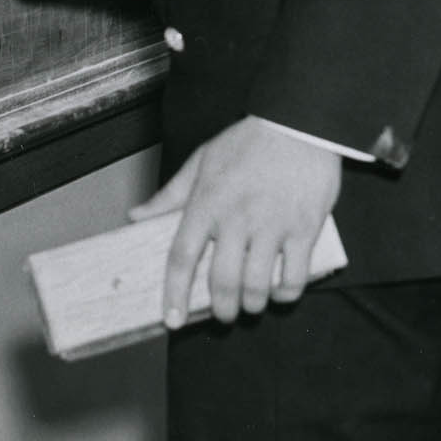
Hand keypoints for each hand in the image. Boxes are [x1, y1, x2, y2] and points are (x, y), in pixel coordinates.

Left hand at [128, 117, 340, 327]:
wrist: (299, 122)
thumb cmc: (248, 142)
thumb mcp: (202, 161)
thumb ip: (169, 195)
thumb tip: (135, 217)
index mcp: (207, 202)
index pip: (183, 256)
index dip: (175, 294)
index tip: (172, 319)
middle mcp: (237, 217)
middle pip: (222, 281)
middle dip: (221, 310)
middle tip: (223, 315)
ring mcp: (273, 224)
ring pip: (257, 285)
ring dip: (252, 305)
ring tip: (251, 304)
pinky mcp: (305, 227)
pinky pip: (294, 276)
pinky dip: (286, 293)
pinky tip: (281, 291)